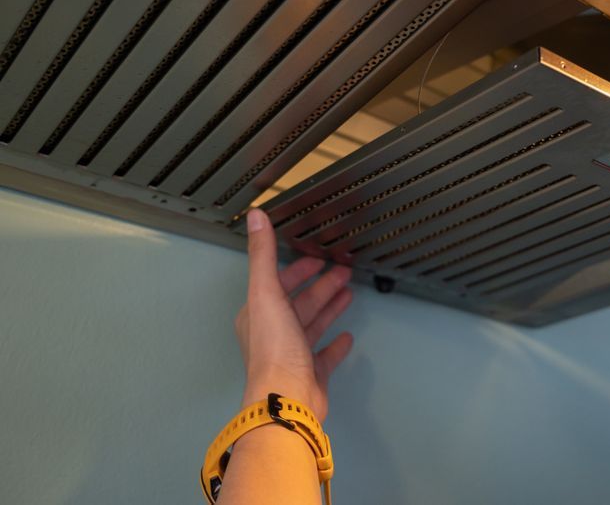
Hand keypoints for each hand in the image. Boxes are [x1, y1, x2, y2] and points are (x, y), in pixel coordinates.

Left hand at [235, 208, 353, 420]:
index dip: (298, 269)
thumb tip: (255, 217)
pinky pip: (325, 355)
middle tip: (343, 271)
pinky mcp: (311, 374)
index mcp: (259, 315)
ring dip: (330, 307)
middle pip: (300, 302)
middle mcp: (273, 334)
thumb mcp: (267, 293)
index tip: (318, 258)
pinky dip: (336, 344)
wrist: (288, 397)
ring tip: (349, 293)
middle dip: (321, 285)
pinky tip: (347, 336)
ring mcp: (293, 355)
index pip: (279, 284)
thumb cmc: (274, 347)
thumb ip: (263, 255)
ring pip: (313, 324)